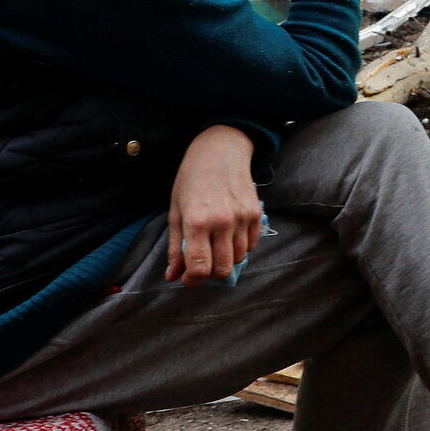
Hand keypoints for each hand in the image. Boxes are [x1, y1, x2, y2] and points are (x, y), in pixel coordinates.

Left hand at [165, 125, 261, 286]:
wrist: (221, 150)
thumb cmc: (191, 179)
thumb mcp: (175, 211)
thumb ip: (175, 246)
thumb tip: (172, 276)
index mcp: (197, 222)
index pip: (200, 267)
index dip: (192, 280)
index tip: (187, 278)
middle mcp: (222, 222)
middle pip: (222, 269)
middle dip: (210, 274)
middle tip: (202, 264)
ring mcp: (243, 218)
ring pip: (238, 259)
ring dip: (225, 260)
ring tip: (215, 247)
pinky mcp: (256, 214)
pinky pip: (251, 245)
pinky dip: (240, 249)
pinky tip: (229, 237)